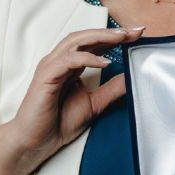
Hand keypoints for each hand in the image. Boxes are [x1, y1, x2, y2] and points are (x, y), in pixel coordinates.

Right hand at [5, 25, 144, 173]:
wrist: (36, 142)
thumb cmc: (59, 122)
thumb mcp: (95, 103)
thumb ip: (112, 88)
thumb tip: (133, 76)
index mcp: (72, 65)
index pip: (95, 44)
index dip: (116, 37)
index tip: (138, 34)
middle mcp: (61, 61)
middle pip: (86, 37)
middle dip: (111, 32)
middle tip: (134, 31)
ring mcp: (51, 66)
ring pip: (75, 41)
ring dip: (99, 37)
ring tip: (121, 38)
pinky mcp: (45, 76)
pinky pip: (67, 60)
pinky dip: (86, 58)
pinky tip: (104, 62)